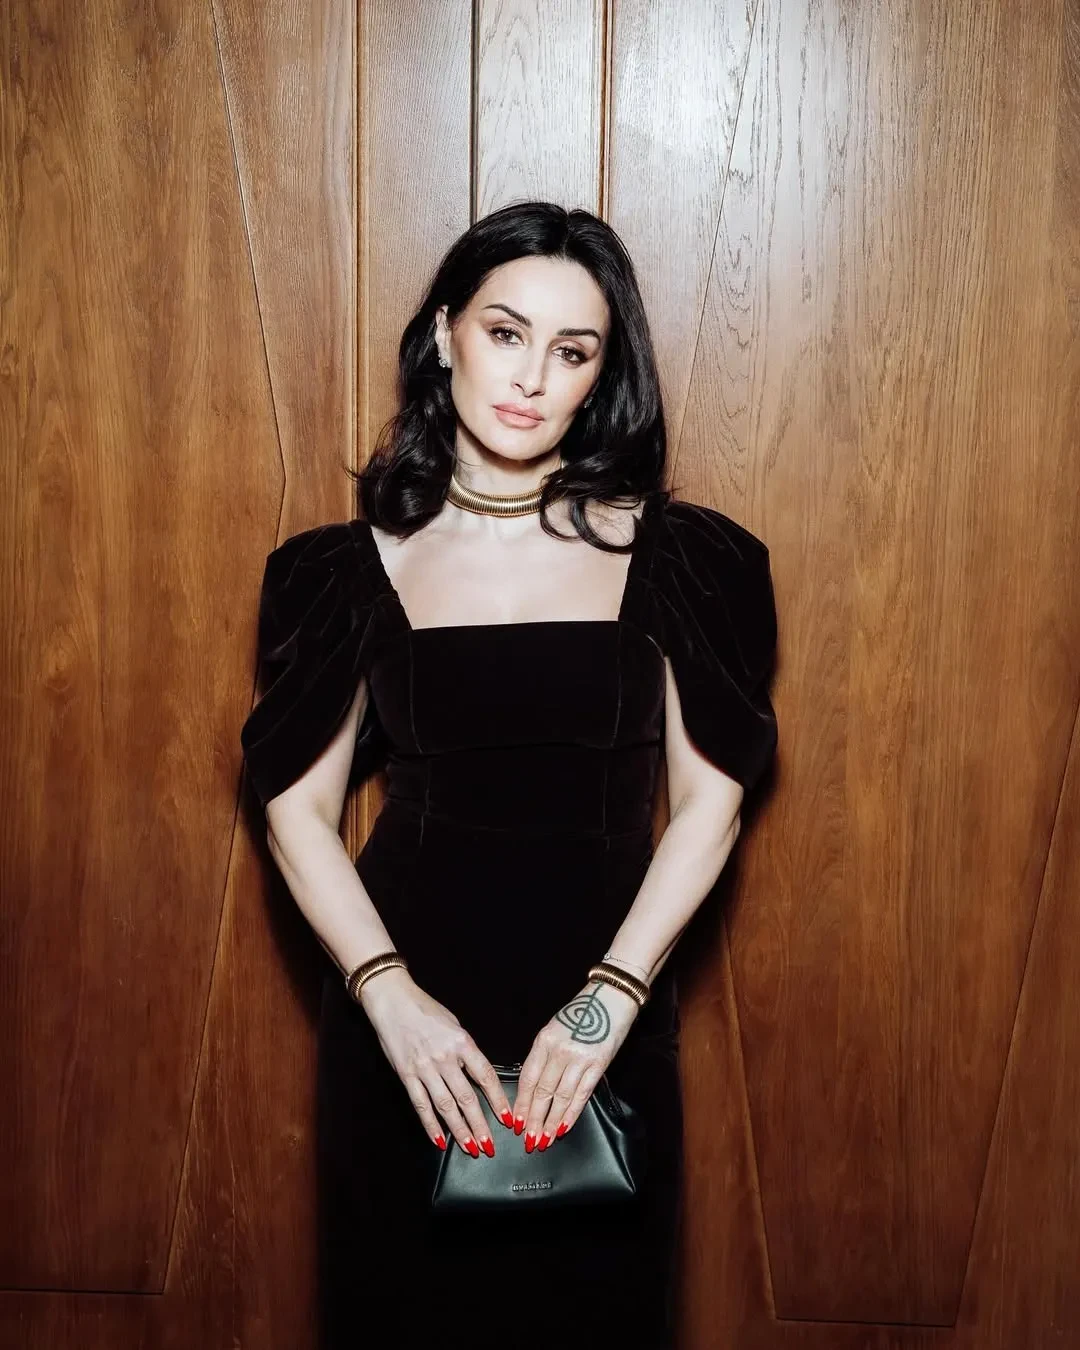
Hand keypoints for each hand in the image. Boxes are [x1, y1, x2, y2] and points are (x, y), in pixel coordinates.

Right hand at [358, 968, 514, 1157]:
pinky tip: (439, 1140)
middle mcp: (444, 1057)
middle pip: (466, 1097)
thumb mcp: (454, 1024)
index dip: (498, 1100)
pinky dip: (431, 1125)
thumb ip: (466, 1050)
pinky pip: (421, 1105)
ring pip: (445, 1106)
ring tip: (470, 1148)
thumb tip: (478, 1074)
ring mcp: (424, 1068)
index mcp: (462, 1042)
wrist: (393, 1001)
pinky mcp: (406, 1075)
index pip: (486, 1076)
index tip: (508, 1117)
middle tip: (490, 1145)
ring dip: (459, 1130)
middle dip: (480, 1124)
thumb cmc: (425, 1010)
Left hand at [511, 979, 640, 1151]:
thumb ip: (544, 1054)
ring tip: (545, 1139)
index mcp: (544, 1040)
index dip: (522, 1103)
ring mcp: (580, 1057)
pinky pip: (582, 1094)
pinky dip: (572, 1113)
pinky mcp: (599, 1063)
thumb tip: (535, 1085)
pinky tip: (565, 1127)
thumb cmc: (583, 1011)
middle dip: (534, 1119)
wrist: (612, 995)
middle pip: (543, 1091)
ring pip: (561, 1097)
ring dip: (552, 1122)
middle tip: (529, 1140)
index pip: (528, 1078)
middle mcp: (559, 1049)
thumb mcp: (555, 1028)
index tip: (516, 1122)